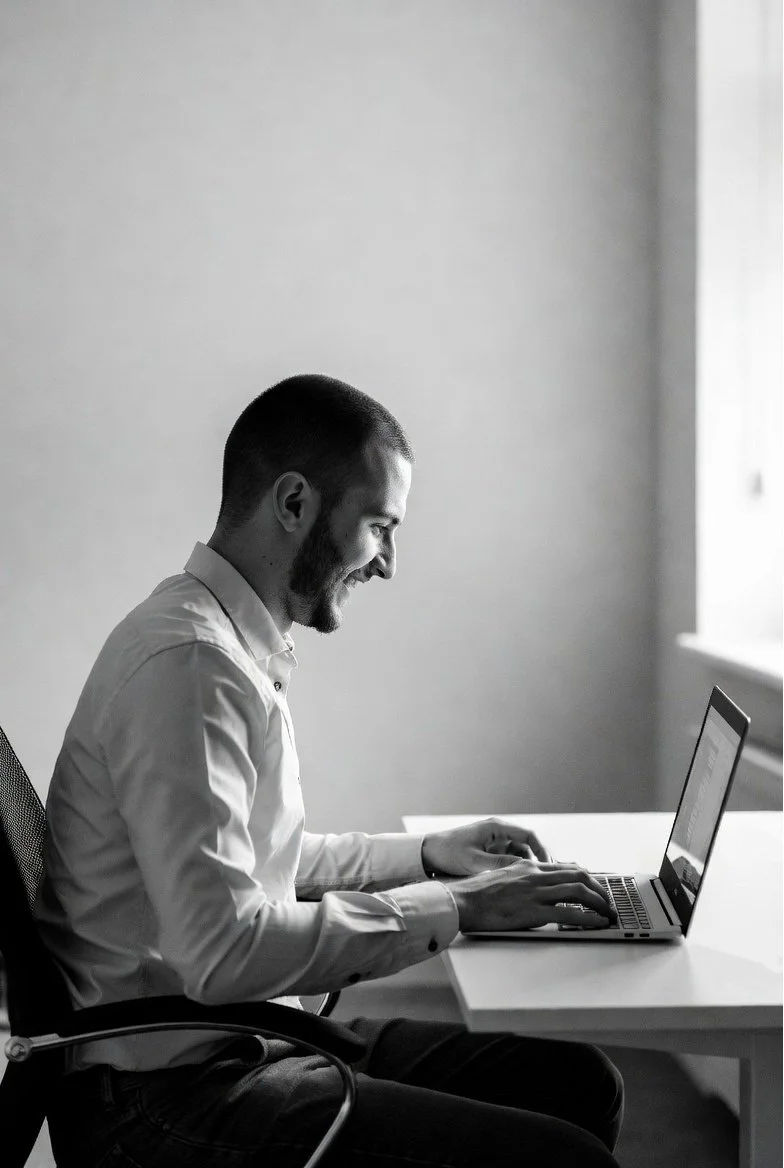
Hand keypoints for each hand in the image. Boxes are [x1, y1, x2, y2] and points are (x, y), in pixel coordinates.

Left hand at [421, 817, 552, 877]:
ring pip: (520, 855)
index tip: (549, 867)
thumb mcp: (475, 861)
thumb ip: (500, 865)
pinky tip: (520, 884)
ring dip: (527, 867)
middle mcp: (498, 833)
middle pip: (527, 846)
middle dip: (538, 861)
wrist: (427, 854)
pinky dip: (516, 870)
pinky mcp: (489, 853)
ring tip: (535, 885)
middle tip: (547, 880)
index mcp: (496, 828)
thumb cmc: (448, 853)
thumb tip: (525, 870)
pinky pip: (509, 860)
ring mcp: (494, 843)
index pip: (529, 835)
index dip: (542, 850)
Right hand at [447, 860, 616, 932]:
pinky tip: (596, 924)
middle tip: (609, 902)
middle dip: (599, 889)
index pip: (566, 868)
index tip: (597, 887)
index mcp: (528, 868)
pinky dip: (587, 919)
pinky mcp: (532, 912)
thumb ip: (522, 879)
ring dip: (599, 903)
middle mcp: (535, 876)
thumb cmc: (477, 894)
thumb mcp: (503, 877)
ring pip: (578, 891)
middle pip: (579, 876)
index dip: (587, 877)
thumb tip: (534, 886)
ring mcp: (535, 893)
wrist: (462, 901)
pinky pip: (568, 914)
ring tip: (608, 914)